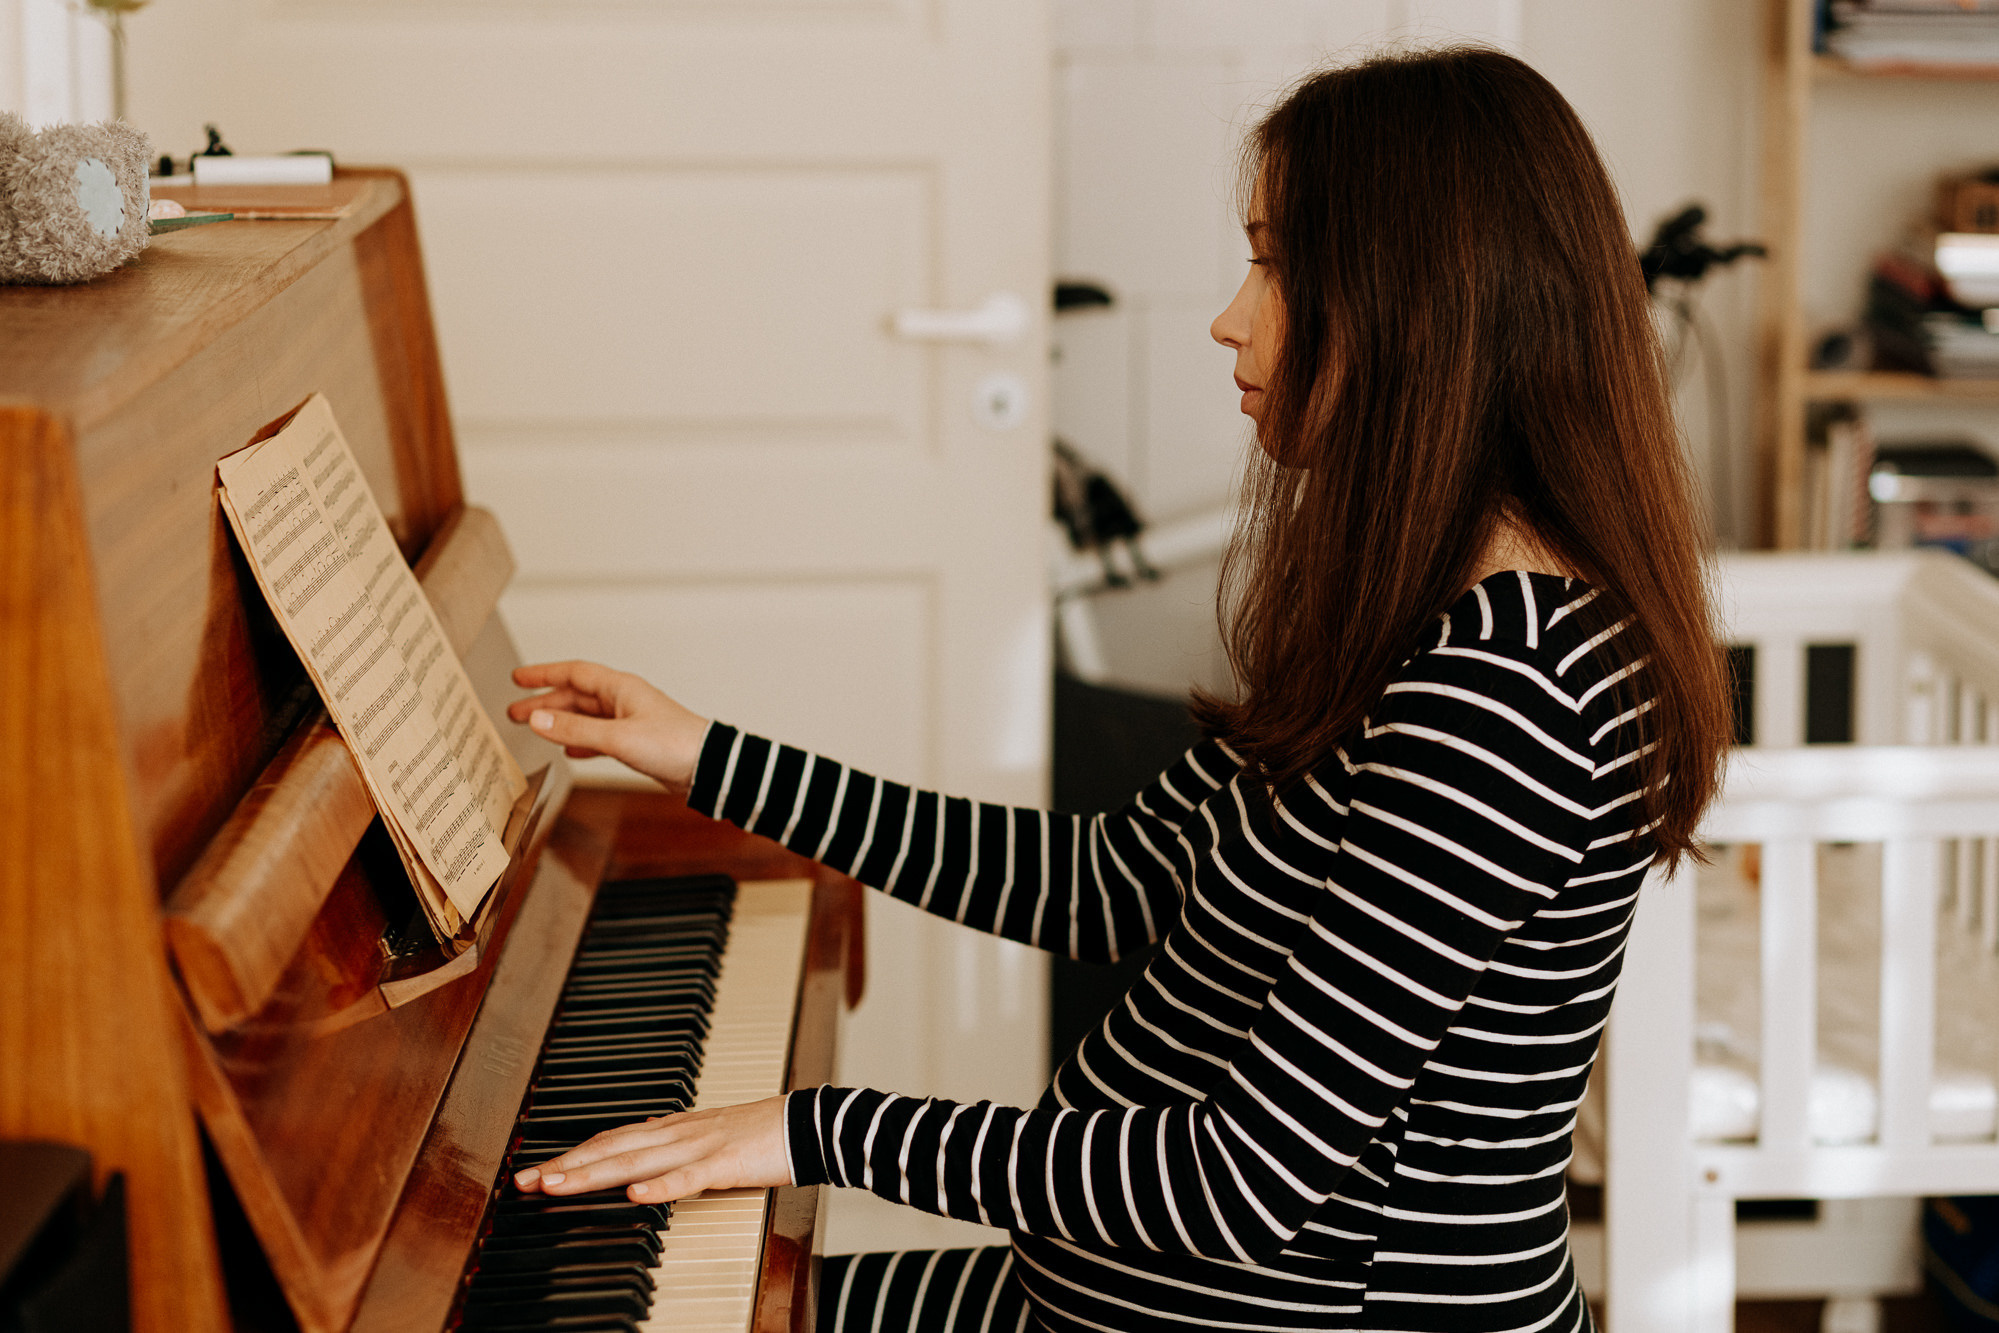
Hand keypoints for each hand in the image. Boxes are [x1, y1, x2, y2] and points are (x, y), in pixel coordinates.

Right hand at [507, 660, 709, 790]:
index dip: (544, 674)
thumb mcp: (617, 738)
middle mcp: (624, 701)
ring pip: (586, 717)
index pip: (574, 673)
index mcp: (620, 688)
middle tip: (515, 712)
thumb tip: (537, 720)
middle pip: (576, 696)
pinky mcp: (637, 743)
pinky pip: (600, 737)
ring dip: (559, 723)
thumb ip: (576, 730)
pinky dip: (582, 741)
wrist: (708, 768)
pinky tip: (570, 750)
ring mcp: (630, 721)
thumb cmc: (674, 745)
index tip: (518, 678)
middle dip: (544, 703)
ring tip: (533, 730)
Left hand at [511, 1097, 789, 1201]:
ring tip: (557, 1185)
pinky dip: (659, 1187)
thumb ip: (673, 1150)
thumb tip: (641, 1166)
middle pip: (610, 1149)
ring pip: (636, 1162)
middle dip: (565, 1165)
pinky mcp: (724, 1164)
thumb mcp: (706, 1139)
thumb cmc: (760, 1134)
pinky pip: (687, 1177)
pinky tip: (635, 1196)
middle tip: (525, 1181)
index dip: (572, 1154)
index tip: (537, 1170)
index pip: (610, 1139)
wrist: (806, 1122)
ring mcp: (698, 1146)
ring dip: (592, 1174)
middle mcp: (676, 1133)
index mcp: (672, 1128)